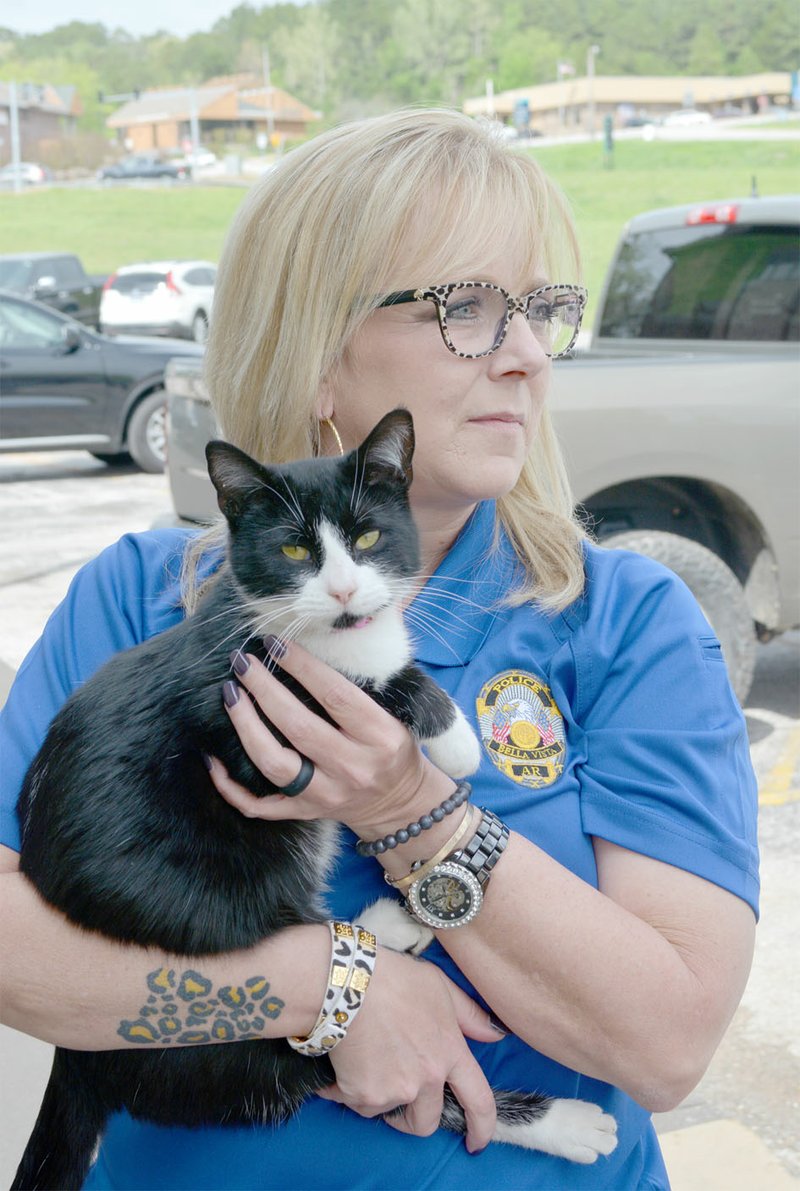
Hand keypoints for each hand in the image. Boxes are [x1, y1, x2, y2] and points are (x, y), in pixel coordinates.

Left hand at [208, 642, 447, 836]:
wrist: (400, 803)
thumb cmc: (393, 746)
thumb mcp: (395, 714)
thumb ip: (364, 684)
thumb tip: (327, 636)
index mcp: (379, 736)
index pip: (334, 696)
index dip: (301, 667)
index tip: (275, 643)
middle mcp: (352, 767)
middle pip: (298, 726)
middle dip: (264, 690)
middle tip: (242, 663)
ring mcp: (326, 794)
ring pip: (274, 763)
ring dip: (245, 726)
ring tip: (231, 695)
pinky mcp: (305, 812)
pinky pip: (259, 805)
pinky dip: (230, 786)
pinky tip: (213, 759)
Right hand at [319, 947, 500, 1153]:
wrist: (347, 983)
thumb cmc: (394, 978)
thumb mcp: (439, 985)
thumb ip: (469, 1015)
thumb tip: (496, 1035)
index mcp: (450, 1053)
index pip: (479, 1101)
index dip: (482, 1128)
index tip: (476, 1143)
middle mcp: (427, 1079)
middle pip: (426, 1122)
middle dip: (412, 1117)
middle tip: (395, 1094)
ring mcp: (396, 1090)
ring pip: (387, 1111)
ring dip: (376, 1095)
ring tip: (364, 1059)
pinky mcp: (364, 1096)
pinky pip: (356, 1103)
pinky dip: (346, 1090)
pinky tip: (343, 1061)